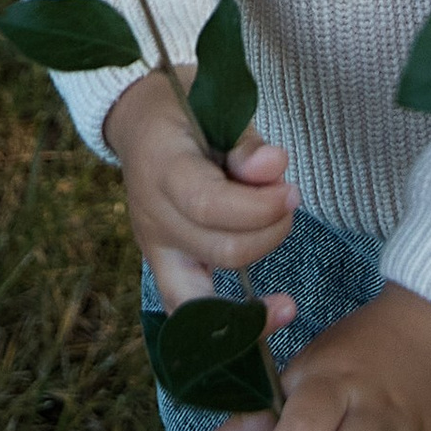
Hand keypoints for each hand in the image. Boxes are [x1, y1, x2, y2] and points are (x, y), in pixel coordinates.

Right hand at [106, 64, 298, 311]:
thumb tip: (274, 167)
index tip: (291, 191)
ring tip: (281, 243)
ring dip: (257, 273)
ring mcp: (154, 248)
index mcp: (162, 168)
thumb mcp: (215, 107)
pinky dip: (230, 323)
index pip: (208, 205)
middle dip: (270, 232)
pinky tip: (271, 315)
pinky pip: (191, 312)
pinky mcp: (162, 267)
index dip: (258, 208)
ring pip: (204, 293)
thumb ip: (246, 143)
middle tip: (289, 201)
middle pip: (219, 251)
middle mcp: (153, 216)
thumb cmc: (185, 108)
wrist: (139, 119)